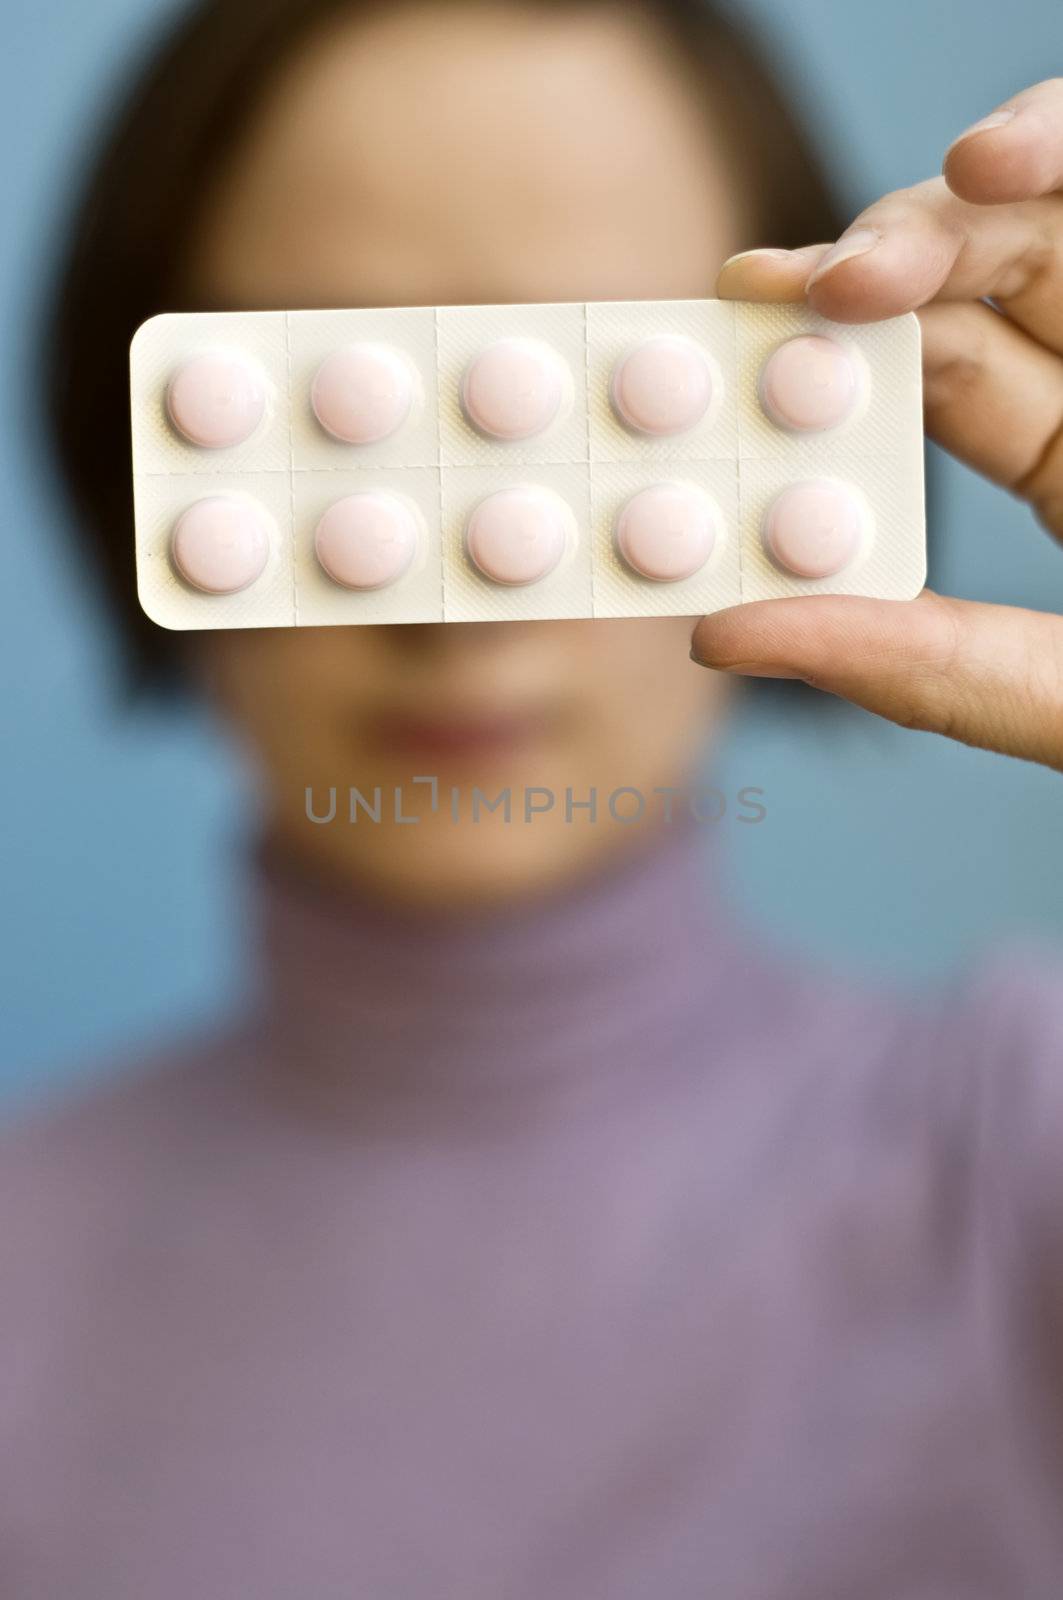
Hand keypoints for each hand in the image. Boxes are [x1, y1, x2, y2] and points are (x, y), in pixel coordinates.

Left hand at [695, 78, 1062, 771]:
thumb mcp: (1062, 696)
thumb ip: (915, 667)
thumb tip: (718, 634)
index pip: (929, 373)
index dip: (827, 338)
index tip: (737, 302)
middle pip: (987, 270)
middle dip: (898, 250)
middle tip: (822, 265)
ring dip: (996, 181)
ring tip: (951, 186)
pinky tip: (1014, 160)